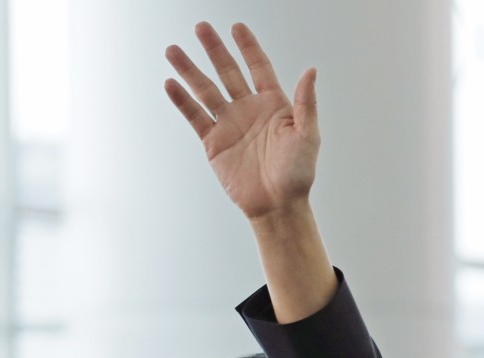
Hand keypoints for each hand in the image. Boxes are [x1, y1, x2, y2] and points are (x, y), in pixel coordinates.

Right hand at [165, 22, 318, 219]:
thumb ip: (306, 103)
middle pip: (228, 72)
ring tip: (173, 50)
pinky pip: (195, 117)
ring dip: (190, 70)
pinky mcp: (214, 142)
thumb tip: (311, 70)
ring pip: (206, 90)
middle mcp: (249, 110)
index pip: (258, 67)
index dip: (248, 47)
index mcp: (273, 104)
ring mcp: (229, 124)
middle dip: (215, 50)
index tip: (237, 27)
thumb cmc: (298, 174)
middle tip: (201, 27)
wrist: (277, 205)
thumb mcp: (308, 135)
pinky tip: (171, 84)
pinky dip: (183, 101)